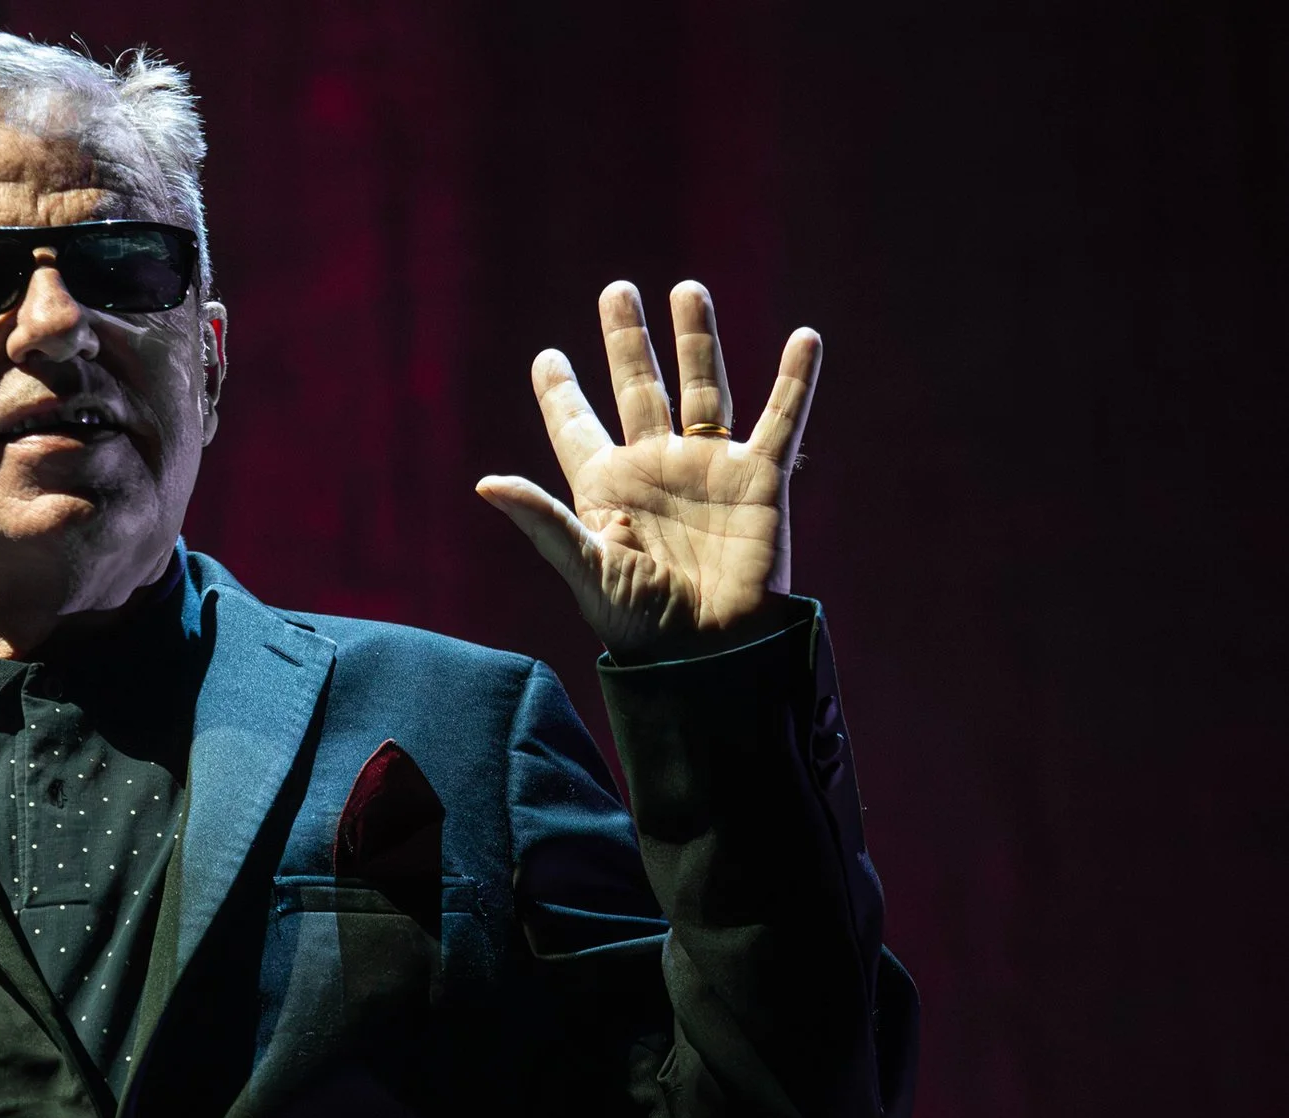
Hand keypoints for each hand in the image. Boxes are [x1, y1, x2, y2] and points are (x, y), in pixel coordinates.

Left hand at [476, 280, 821, 660]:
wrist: (711, 653)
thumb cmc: (641, 623)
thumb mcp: (586, 568)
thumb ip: (543, 520)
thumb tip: (486, 483)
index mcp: (607, 489)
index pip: (577, 428)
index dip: (561, 393)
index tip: (546, 358)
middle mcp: (656, 469)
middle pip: (638, 389)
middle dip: (627, 341)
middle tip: (616, 291)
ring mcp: (709, 469)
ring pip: (702, 387)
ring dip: (696, 339)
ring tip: (686, 289)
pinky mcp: (761, 480)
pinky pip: (782, 419)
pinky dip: (796, 380)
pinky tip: (806, 338)